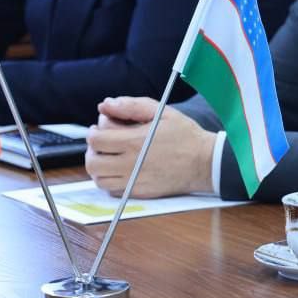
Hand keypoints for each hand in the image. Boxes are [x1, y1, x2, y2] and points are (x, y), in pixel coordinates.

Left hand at [84, 97, 216, 196]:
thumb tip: (106, 104)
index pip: (96, 139)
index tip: (101, 127)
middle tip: (102, 143)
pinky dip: (109, 181)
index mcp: (134, 141)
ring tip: (108, 157)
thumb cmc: (186, 135)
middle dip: (92, 149)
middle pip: (93, 161)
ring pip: (99, 179)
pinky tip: (120, 170)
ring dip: (98, 167)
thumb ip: (131, 106)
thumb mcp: (162, 112)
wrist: (205, 162)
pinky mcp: (139, 192)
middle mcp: (130, 163)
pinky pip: (112, 191)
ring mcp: (134, 181)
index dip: (94, 130)